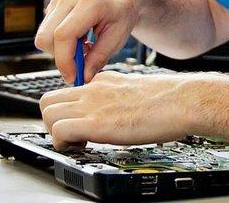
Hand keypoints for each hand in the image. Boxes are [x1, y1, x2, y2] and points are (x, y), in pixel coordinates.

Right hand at [35, 0, 157, 83]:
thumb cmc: (123, 12)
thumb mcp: (118, 37)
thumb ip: (99, 57)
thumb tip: (84, 77)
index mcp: (90, 3)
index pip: (63, 35)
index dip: (65, 61)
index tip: (74, 77)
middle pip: (46, 37)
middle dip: (60, 57)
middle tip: (81, 64)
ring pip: (43, 36)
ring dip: (61, 50)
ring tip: (85, 48)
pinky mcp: (54, 5)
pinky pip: (47, 31)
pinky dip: (60, 42)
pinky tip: (80, 39)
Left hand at [40, 71, 195, 150]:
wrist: (181, 101)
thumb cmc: (169, 100)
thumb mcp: (137, 90)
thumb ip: (119, 97)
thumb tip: (117, 111)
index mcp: (104, 80)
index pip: (68, 91)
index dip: (68, 110)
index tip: (79, 124)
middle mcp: (94, 88)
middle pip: (49, 100)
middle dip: (54, 121)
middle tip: (72, 135)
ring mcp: (92, 103)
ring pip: (47, 113)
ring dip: (56, 132)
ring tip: (77, 143)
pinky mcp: (95, 122)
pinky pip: (59, 131)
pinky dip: (62, 143)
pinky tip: (82, 147)